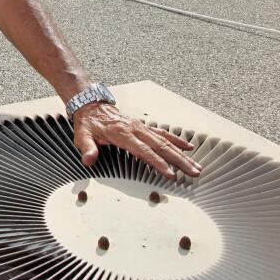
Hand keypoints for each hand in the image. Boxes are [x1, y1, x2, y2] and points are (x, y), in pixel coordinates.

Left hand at [73, 103, 199, 178]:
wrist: (91, 105)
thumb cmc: (88, 123)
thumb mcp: (82, 136)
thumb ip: (87, 148)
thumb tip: (88, 160)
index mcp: (122, 134)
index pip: (144, 150)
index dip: (157, 163)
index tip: (170, 174)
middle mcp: (136, 130)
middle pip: (162, 147)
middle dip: (179, 161)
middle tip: (194, 172)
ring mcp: (142, 128)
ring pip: (166, 141)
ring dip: (182, 154)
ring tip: (196, 166)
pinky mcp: (144, 127)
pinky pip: (163, 134)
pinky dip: (177, 140)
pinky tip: (189, 148)